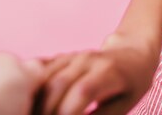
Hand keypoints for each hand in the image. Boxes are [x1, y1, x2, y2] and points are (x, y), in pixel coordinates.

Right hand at [39, 34, 158, 114]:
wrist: (133, 52)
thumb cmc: (132, 84)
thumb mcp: (125, 104)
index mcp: (108, 72)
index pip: (82, 92)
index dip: (67, 114)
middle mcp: (88, 60)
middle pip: (57, 86)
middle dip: (45, 112)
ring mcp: (73, 56)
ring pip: (45, 79)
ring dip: (34, 102)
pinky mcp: (63, 57)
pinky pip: (41, 72)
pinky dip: (32, 90)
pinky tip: (28, 104)